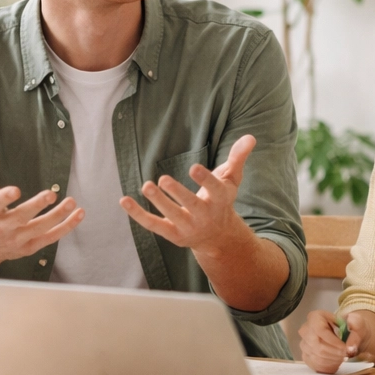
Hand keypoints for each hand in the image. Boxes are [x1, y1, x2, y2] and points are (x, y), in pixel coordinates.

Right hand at [0, 146, 85, 268]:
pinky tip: (78, 214)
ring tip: (71, 202)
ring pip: (39, 229)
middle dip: (35, 207)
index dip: (4, 199)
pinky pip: (50, 238)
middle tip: (51, 194)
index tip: (15, 190)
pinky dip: (66, 227)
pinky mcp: (28, 247)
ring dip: (57, 217)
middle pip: (19, 218)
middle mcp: (0, 229)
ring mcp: (15, 240)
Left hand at [121, 134, 255, 251]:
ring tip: (147, 185)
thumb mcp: (232, 179)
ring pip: (171, 216)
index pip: (215, 190)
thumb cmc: (222, 200)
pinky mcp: (172, 234)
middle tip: (163, 179)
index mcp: (220, 200)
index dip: (205, 180)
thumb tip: (250, 137)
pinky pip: (153, 224)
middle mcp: (205, 216)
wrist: (218, 236)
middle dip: (178, 194)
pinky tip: (124, 200)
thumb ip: (238, 158)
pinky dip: (138, 214)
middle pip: (191, 205)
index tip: (193, 168)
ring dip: (158, 202)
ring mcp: (188, 227)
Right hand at [298, 309, 374, 373]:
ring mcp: (304, 344)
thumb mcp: (356, 322)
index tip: (346, 350)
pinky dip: (327, 367)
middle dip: (334, 354)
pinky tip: (337, 363)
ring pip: (316, 357)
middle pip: (317, 346)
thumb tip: (351, 348)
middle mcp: (305, 330)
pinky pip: (315, 365)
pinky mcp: (305, 356)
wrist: (345, 333)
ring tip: (343, 359)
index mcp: (315, 317)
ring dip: (332, 361)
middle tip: (347, 356)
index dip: (334, 343)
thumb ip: (356, 331)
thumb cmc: (349, 326)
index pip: (321, 331)